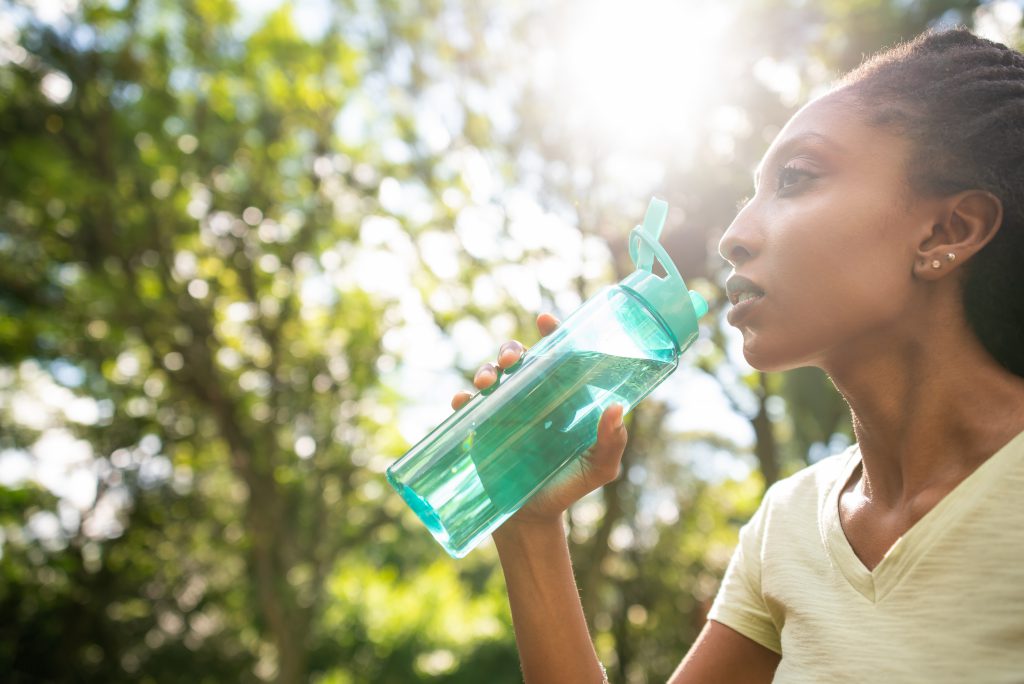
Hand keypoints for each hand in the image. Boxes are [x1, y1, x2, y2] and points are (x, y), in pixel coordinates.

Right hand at [450, 313, 629, 529]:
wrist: (531, 520)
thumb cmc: (568, 488)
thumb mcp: (598, 468)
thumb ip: (611, 442)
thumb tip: (616, 409)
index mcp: (561, 397)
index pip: (556, 356)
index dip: (551, 334)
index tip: (545, 320)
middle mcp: (531, 397)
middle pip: (519, 359)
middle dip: (512, 349)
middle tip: (514, 359)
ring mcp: (503, 411)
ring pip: (491, 375)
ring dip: (486, 370)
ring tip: (487, 383)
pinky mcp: (481, 429)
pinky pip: (468, 407)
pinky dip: (463, 399)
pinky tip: (465, 401)